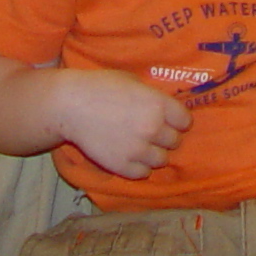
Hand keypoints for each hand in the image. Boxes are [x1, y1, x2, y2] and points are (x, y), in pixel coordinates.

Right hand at [45, 69, 189, 180]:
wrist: (70, 105)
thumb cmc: (100, 86)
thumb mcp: (132, 81)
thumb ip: (152, 96)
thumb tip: (163, 107)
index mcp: (159, 105)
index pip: (185, 121)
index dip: (178, 121)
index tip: (170, 121)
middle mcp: (153, 129)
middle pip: (175, 142)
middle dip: (165, 137)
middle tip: (151, 132)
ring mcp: (138, 150)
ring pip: (162, 160)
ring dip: (154, 154)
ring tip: (141, 146)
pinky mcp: (122, 166)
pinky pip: (143, 173)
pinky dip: (139, 166)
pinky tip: (130, 156)